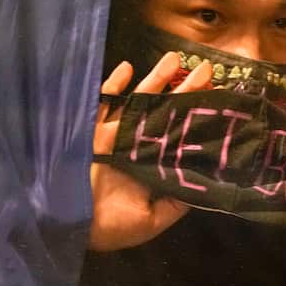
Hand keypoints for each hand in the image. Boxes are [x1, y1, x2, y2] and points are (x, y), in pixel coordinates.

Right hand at [88, 52, 212, 251]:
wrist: (66, 226)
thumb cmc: (111, 227)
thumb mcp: (153, 220)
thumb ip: (176, 203)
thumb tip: (203, 186)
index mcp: (153, 165)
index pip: (181, 135)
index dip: (198, 118)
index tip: (219, 101)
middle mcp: (138, 147)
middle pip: (166, 112)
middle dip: (185, 90)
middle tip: (207, 70)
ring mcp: (114, 136)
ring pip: (139, 101)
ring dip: (155, 79)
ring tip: (174, 58)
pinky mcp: (90, 132)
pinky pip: (102, 104)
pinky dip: (113, 86)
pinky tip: (127, 67)